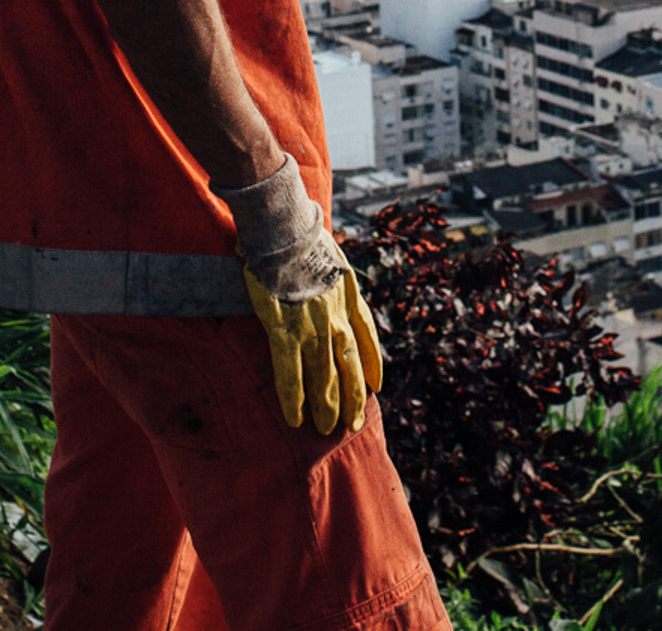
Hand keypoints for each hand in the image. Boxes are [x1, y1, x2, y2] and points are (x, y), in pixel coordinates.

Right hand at [217, 156, 384, 434]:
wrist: (286, 230)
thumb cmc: (304, 235)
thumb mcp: (334, 254)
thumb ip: (334, 275)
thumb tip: (327, 274)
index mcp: (350, 298)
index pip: (367, 339)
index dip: (373, 365)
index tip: (377, 386)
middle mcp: (336, 319)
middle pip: (349, 368)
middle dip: (352, 399)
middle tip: (352, 425)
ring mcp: (312, 329)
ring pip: (324, 378)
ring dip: (326, 407)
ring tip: (327, 430)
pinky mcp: (285, 332)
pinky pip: (290, 374)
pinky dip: (294, 399)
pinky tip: (295, 419)